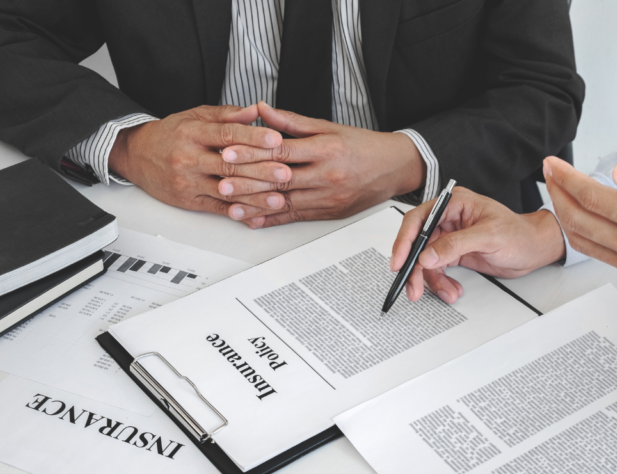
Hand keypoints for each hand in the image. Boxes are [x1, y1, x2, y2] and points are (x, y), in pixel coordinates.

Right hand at [108, 104, 294, 224]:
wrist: (136, 155)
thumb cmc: (170, 135)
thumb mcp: (195, 116)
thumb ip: (227, 115)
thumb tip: (256, 110)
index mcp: (193, 132)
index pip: (226, 134)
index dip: (252, 137)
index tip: (275, 139)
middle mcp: (189, 157)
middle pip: (229, 165)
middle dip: (260, 170)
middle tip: (286, 172)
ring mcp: (188, 181)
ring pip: (226, 190)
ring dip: (255, 196)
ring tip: (278, 199)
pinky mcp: (188, 200)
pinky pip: (217, 208)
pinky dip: (237, 212)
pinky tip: (255, 215)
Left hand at [220, 102, 425, 227]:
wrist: (395, 168)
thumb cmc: (364, 146)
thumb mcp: (329, 127)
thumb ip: (292, 122)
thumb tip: (261, 110)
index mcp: (326, 150)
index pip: (283, 152)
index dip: (253, 153)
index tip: (230, 152)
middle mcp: (327, 176)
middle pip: (281, 181)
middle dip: (248, 183)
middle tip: (222, 183)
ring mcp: (329, 197)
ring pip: (286, 203)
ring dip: (257, 206)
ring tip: (232, 207)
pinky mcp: (330, 213)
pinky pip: (297, 217)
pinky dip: (274, 220)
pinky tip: (256, 220)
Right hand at [390, 187, 564, 303]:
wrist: (534, 249)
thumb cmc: (519, 233)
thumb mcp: (489, 236)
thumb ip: (456, 244)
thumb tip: (429, 254)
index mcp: (454, 204)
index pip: (419, 219)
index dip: (405, 241)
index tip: (399, 261)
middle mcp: (449, 219)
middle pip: (418, 243)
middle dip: (415, 267)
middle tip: (414, 287)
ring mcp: (451, 237)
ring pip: (427, 260)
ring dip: (431, 280)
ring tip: (446, 292)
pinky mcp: (455, 253)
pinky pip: (438, 269)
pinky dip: (442, 282)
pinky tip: (452, 289)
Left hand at [544, 156, 616, 318]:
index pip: (593, 198)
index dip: (568, 179)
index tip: (554, 164)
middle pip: (580, 221)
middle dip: (558, 194)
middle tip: (549, 174)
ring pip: (585, 242)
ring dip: (565, 216)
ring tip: (559, 195)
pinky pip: (600, 256)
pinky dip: (583, 237)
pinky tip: (584, 223)